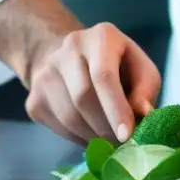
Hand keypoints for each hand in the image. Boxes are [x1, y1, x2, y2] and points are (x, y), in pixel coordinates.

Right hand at [25, 23, 160, 144]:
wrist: (69, 59)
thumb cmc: (116, 66)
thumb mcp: (140, 68)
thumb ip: (146, 89)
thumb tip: (142, 114)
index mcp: (100, 37)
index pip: (103, 75)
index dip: (115, 108)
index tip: (126, 135)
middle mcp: (67, 49)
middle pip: (83, 97)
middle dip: (105, 127)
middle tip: (120, 142)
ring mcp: (45, 73)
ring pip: (69, 117)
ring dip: (93, 137)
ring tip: (108, 139)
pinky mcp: (34, 98)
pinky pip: (58, 127)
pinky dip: (78, 139)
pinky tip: (90, 133)